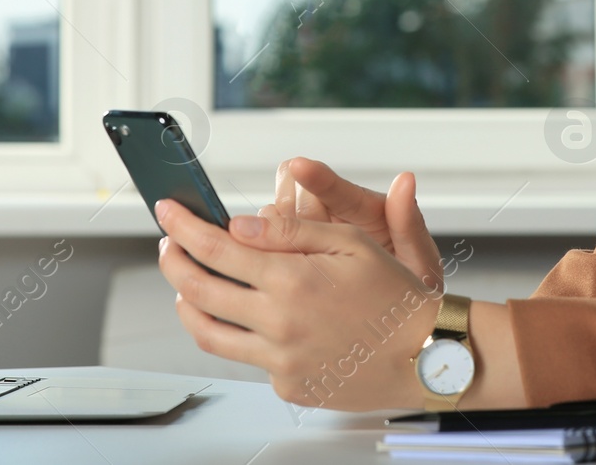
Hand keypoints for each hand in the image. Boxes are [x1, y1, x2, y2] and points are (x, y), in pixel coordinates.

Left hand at [155, 197, 439, 412]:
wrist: (427, 354)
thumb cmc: (396, 296)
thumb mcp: (352, 242)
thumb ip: (291, 232)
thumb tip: (240, 225)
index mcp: (292, 281)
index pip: (216, 249)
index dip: (185, 226)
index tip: (168, 211)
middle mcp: (279, 323)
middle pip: (199, 291)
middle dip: (174, 262)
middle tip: (168, 244)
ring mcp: (280, 360)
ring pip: (210, 333)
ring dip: (188, 304)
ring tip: (187, 284)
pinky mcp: (287, 385)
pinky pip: (248, 359)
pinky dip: (239, 335)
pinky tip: (248, 318)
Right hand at [271, 157, 443, 291]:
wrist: (397, 322)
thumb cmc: (412, 288)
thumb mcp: (418, 262)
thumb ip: (408, 223)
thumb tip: (406, 179)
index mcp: (367, 211)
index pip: (337, 188)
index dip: (317, 177)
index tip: (299, 166)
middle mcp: (333, 215)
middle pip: (296, 192)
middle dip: (293, 207)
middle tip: (301, 232)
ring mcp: (309, 234)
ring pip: (277, 214)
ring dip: (277, 226)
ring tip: (294, 254)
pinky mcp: (292, 253)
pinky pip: (268, 240)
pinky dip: (265, 245)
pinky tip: (274, 263)